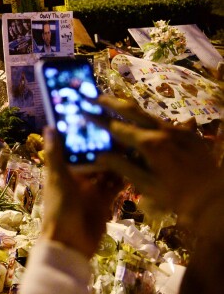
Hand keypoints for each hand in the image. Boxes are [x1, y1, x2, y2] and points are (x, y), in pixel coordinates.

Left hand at [40, 127, 123, 257]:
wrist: (70, 244)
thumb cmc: (59, 209)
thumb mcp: (57, 179)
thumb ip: (55, 155)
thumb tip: (49, 127)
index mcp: (63, 169)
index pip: (73, 147)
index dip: (82, 133)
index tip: (94, 116)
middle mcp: (78, 176)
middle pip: (93, 156)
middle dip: (104, 144)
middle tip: (120, 127)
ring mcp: (92, 187)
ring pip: (106, 168)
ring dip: (117, 158)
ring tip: (132, 142)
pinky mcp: (105, 199)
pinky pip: (116, 184)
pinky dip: (124, 176)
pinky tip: (137, 164)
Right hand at [96, 95, 222, 228]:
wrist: (215, 197)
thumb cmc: (178, 196)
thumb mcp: (146, 185)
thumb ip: (122, 167)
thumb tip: (99, 156)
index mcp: (149, 144)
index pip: (116, 127)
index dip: (98, 119)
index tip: (83, 111)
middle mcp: (162, 130)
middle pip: (130, 110)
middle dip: (110, 102)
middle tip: (93, 96)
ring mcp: (176, 129)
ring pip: (146, 113)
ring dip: (127, 108)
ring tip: (111, 104)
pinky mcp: (187, 133)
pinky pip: (161, 122)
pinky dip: (145, 120)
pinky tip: (139, 124)